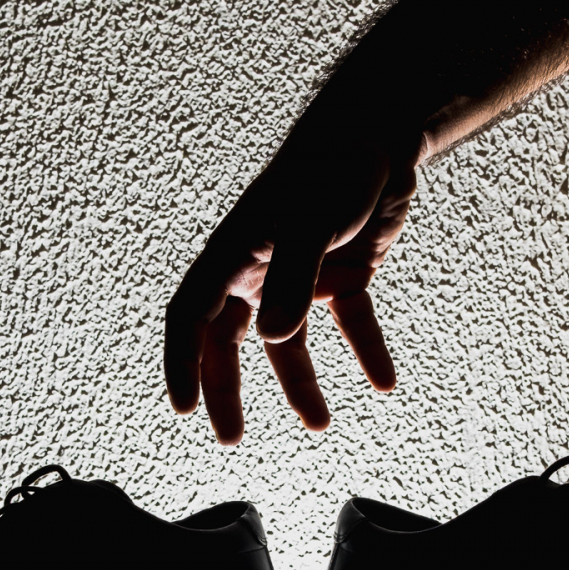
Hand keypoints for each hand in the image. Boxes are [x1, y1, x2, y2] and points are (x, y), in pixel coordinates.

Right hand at [165, 120, 419, 444]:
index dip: (182, 363)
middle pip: (230, 341)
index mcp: (235, 252)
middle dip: (228, 391)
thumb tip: (276, 337)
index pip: (191, 316)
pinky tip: (383, 382)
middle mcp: (259, 267)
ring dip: (301, 384)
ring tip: (320, 424)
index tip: (184, 408)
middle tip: (230, 437)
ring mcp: (299, 273)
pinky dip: (365, 351)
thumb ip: (293, 280)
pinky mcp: (341, 274)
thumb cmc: (336, 165)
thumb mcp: (311, 224)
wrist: (386, 132)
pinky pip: (348, 323)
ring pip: (288, 342)